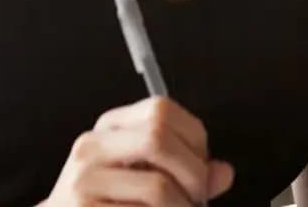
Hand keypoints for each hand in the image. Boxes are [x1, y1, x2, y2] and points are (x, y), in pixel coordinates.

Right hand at [43, 95, 233, 205]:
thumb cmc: (107, 204)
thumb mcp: (141, 178)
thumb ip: (183, 172)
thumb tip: (224, 173)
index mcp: (109, 128)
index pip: (160, 109)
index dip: (194, 138)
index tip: (203, 167)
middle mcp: (91, 147)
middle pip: (158, 137)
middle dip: (192, 172)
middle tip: (199, 198)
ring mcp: (82, 182)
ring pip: (156, 186)